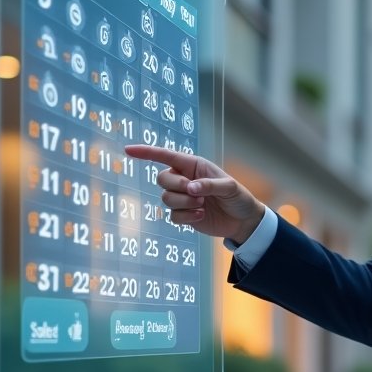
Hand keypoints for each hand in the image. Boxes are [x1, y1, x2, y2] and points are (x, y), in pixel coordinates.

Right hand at [124, 145, 265, 243]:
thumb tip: (191, 188)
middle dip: (177, 187)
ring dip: (184, 203)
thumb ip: (210, 185)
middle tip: (196, 193)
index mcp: (193, 165)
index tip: (128, 150)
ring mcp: (182, 197)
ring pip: (166, 198)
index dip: (146, 152)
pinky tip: (201, 215)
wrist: (242, 221)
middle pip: (162, 178)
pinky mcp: (183, 214)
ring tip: (203, 205)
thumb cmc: (238, 198)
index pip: (166, 156)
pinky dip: (186, 217)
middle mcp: (184, 179)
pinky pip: (172, 215)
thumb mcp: (229, 187)